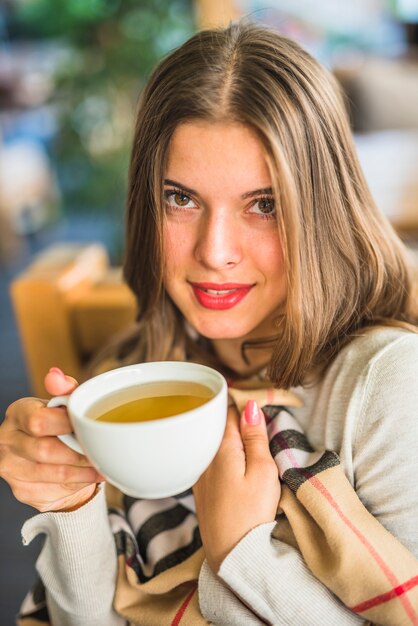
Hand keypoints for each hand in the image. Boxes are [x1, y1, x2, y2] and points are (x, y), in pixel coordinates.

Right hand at [0, 368, 103, 512]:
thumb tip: (56, 376)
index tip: (88, 427)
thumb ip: (65, 390)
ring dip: (83, 471)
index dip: (67, 426)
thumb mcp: (64, 404)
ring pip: (53, 474)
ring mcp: (12, 469)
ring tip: (103, 465)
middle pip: (45, 451)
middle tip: (100, 451)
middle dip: (78, 452)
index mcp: (18, 413)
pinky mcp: (23, 491)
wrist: (50, 456)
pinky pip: (55, 490)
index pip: (38, 421)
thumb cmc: (59, 424)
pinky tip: (91, 476)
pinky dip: (79, 484)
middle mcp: (7, 441)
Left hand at [193, 400, 279, 572]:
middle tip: (261, 421)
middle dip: (238, 419)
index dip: (246, 404)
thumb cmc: (252, 514)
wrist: (232, 556)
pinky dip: (225, 454)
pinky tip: (237, 463)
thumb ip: (255, 436)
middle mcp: (205, 456)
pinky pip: (212, 460)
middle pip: (219, 425)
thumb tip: (250, 406)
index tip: (263, 403)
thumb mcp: (263, 470)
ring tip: (252, 442)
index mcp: (221, 447)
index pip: (230, 410)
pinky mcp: (202, 489)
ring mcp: (200, 473)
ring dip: (231, 437)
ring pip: (215, 443)